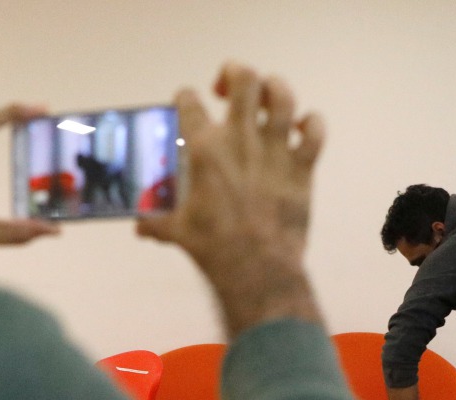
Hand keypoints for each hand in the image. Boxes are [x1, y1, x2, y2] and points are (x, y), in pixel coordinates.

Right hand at [138, 63, 323, 335]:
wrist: (256, 268)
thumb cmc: (213, 248)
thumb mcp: (176, 231)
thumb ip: (155, 222)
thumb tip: (140, 227)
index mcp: (204, 149)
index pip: (189, 100)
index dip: (186, 97)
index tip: (188, 105)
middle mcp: (240, 140)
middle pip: (244, 79)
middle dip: (235, 75)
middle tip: (227, 92)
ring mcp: (274, 151)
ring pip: (282, 95)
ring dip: (275, 90)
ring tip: (267, 100)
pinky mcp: (301, 168)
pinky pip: (315, 130)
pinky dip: (312, 124)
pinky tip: (301, 131)